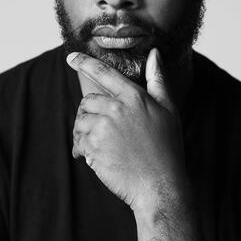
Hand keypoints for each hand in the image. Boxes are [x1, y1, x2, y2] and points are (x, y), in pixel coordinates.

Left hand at [67, 48, 187, 213]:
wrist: (160, 186)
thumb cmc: (168, 149)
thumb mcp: (170, 110)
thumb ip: (158, 80)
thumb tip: (154, 54)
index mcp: (134, 97)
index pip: (104, 73)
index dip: (84, 62)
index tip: (71, 57)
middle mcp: (116, 109)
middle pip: (87, 101)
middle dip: (90, 113)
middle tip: (101, 130)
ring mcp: (103, 128)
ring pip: (80, 122)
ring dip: (84, 132)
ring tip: (100, 146)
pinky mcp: (93, 148)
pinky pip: (78, 142)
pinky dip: (82, 150)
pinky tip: (97, 158)